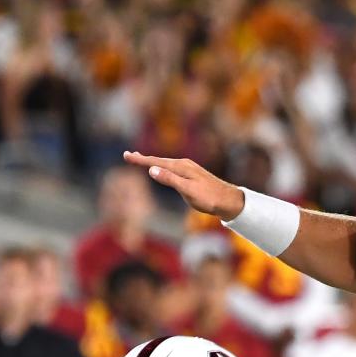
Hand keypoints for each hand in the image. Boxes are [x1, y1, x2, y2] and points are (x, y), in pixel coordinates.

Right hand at [123, 151, 244, 220]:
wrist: (229, 201)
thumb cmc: (209, 197)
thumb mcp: (187, 190)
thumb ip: (170, 179)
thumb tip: (151, 169)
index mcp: (181, 167)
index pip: (156, 162)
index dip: (140, 160)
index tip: (126, 155)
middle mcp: (185, 165)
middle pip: (160, 160)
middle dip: (144, 159)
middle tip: (129, 155)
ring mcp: (190, 169)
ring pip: (167, 164)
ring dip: (153, 162)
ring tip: (143, 160)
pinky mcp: (194, 175)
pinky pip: (174, 168)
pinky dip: (164, 167)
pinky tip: (164, 170)